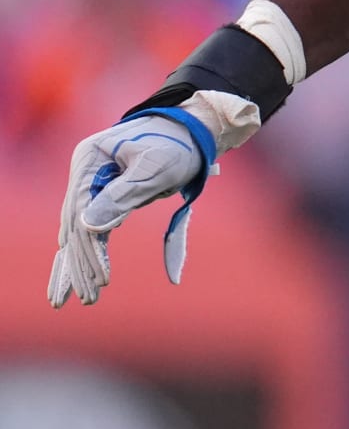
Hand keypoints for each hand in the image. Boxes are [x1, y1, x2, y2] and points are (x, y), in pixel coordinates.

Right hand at [49, 92, 253, 307]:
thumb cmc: (178, 144)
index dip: (89, 247)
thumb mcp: (155, 168)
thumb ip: (124, 195)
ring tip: (84, 297)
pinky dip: (92, 251)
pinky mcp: (105, 193)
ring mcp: (92, 182)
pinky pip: (94, 227)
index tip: (101, 278)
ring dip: (82, 263)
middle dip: (81, 264)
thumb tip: (89, 226)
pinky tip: (87, 276)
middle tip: (89, 298)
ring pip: (81, 229)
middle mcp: (84, 171)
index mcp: (89, 159)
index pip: (80, 211)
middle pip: (76, 224)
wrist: (192, 129)